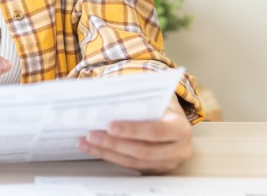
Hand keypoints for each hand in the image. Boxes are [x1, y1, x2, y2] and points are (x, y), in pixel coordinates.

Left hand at [78, 94, 192, 172]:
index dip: (133, 130)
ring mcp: (167, 163)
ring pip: (132, 161)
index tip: (110, 126)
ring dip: (106, 151)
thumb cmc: (160, 104)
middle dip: (113, 143)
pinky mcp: (154, 169)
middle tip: (91, 134)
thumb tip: (105, 96)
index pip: (156, 131)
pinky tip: (93, 148)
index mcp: (180, 128)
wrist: (171, 118)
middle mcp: (178, 150)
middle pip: (142, 150)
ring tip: (85, 141)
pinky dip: (108, 156)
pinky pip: (128, 165)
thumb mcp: (155, 97)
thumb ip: (137, 98)